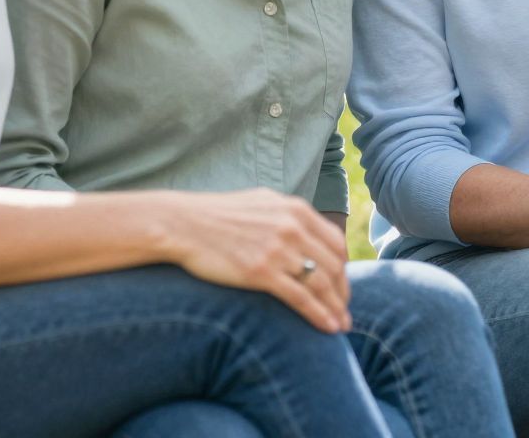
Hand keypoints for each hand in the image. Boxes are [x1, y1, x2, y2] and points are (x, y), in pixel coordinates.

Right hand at [164, 188, 352, 333]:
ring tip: (341, 325)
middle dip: (343, 292)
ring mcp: (279, 250)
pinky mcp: (261, 272)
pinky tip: (328, 327)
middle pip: (333, 265)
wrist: (183, 224)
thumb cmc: (219, 215)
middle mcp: (293, 228)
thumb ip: (288, 215)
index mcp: (296, 210)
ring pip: (321, 283)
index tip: (341, 286)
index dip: (343, 268)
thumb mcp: (262, 202)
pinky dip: (319, 314)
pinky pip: (301, 297)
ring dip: (336, 308)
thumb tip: (305, 228)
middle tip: (345, 311)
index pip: (335, 242)